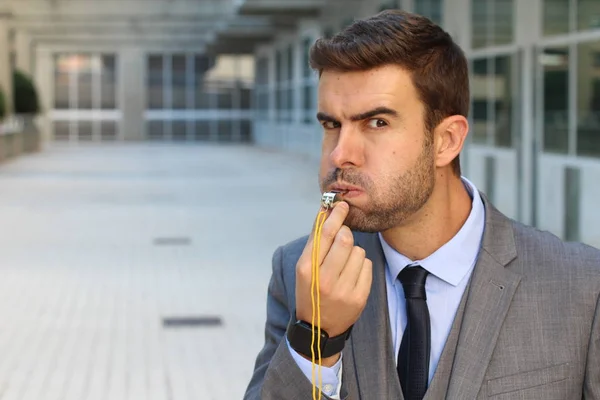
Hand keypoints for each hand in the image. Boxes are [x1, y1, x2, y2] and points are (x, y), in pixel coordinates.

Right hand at [295, 201, 372, 361]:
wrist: (318, 328)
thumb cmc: (311, 290)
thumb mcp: (304, 267)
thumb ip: (315, 241)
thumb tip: (326, 211)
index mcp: (307, 269)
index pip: (325, 234)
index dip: (335, 216)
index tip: (342, 205)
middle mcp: (324, 279)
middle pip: (345, 239)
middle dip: (345, 234)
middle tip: (342, 238)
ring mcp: (343, 290)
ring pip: (358, 251)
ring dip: (353, 252)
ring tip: (343, 265)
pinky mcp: (359, 297)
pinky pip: (366, 265)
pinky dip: (360, 265)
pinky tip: (351, 275)